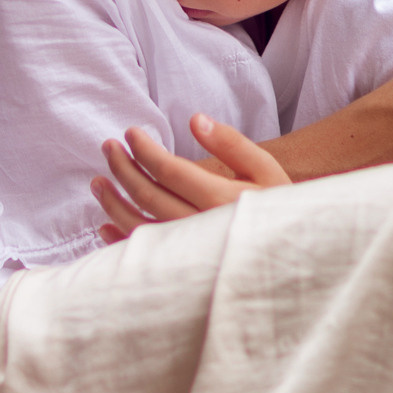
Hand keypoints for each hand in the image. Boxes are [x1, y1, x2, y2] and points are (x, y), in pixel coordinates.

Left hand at [92, 114, 291, 241]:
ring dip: (113, 202)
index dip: (144, 149)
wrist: (294, 259)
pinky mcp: (182, 272)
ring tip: (98, 182)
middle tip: (107, 147)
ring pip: (138, 226)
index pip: (168, 169)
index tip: (130, 133)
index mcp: (221, 199)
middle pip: (148, 194)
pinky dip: (120, 241)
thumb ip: (232, 143)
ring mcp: (189, 254)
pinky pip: (144, 257)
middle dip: (122, 168)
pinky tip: (105, 225)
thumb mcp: (266, 169)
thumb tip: (195, 119)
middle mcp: (200, 227)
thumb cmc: (280, 209)